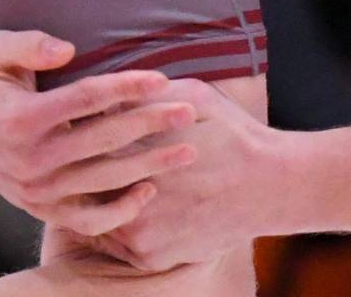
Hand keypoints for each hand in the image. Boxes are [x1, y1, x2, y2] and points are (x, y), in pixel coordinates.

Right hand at [0, 30, 198, 235]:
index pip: (85, 99)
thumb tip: (66, 50)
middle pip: (103, 140)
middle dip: (151, 124)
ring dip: (150, 166)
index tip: (161, 78)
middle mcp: (29, 160)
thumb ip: (26, 44)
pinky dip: (120, 213)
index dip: (126, 87)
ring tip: (189, 150)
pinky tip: (150, 191)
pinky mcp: (41, 208)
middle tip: (189, 110)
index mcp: (19, 119)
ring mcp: (36, 190)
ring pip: (104, 180)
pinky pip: (86, 219)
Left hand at [90, 79, 283, 271]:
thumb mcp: (194, 97)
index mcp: (135, 156)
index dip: (80, 141)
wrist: (270, 183)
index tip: (82, 134)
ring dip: (98, 204)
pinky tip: (134, 206)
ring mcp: (138, 235)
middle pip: (82, 189)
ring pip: (97, 220)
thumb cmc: (232, 134)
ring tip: (106, 184)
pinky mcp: (150, 258)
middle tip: (82, 161)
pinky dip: (120, 226)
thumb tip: (104, 92)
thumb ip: (146, 94)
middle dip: (82, 174)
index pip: (84, 150)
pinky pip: (118, 243)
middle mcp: (130, 200)